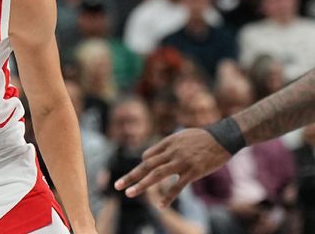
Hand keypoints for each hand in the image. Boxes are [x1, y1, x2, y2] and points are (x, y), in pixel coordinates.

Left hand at [113, 128, 229, 206]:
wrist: (222, 138)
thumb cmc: (201, 138)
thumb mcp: (180, 136)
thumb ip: (167, 145)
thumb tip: (152, 155)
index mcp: (167, 142)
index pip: (148, 156)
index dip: (143, 166)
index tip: (139, 174)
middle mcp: (171, 152)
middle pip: (146, 165)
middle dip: (131, 176)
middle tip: (117, 185)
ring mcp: (181, 162)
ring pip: (157, 174)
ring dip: (141, 185)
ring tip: (130, 194)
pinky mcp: (193, 171)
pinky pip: (177, 186)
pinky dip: (168, 196)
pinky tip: (160, 205)